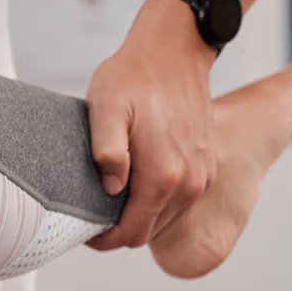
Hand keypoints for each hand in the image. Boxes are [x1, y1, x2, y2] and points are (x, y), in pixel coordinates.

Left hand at [84, 0, 216, 250]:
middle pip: (147, 232)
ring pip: (163, 221)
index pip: (131, 234)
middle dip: (119, 230)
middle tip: (93, 212)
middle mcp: (189, 183)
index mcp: (163, 176)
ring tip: (112, 198)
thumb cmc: (135, 76)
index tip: (86, 229)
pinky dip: (157, 203)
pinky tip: (136, 183)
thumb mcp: (106, 107)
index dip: (104, 239)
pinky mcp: (206, 166)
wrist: (175, 50)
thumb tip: (112, 187)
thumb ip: (107, 150)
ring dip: (138, 217)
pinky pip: (178, 203)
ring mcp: (201, 176)